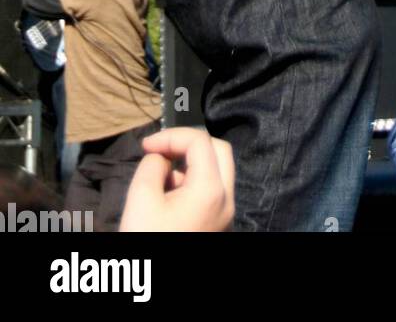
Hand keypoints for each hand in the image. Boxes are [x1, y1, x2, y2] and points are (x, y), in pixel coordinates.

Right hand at [119, 128, 234, 232]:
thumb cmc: (147, 240)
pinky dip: (193, 184)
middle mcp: (226, 199)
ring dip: (190, 166)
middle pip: (218, 151)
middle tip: (161, 153)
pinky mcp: (218, 226)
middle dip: (189, 145)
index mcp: (211, 189)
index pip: (200, 140)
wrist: (152, 288)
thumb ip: (152, 165)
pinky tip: (167, 199)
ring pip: (217, 172)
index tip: (146, 146)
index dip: (171, 135)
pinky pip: (212, 193)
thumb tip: (161, 156)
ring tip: (159, 181)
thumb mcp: (141, 198)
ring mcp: (226, 214)